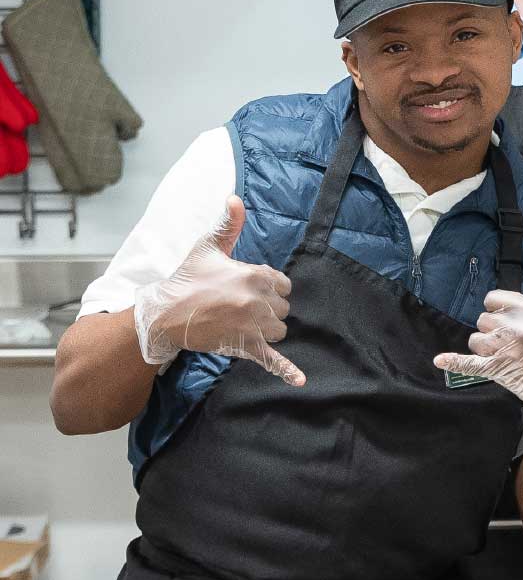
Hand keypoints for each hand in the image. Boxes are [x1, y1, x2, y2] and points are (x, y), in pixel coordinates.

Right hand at [133, 196, 305, 386]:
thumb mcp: (207, 248)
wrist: (165, 313)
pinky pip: (272, 360)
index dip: (268, 287)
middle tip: (239, 306)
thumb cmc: (187, 279)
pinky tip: (299, 380)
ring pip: (280, 330)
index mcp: (255, 275)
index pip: (283, 284)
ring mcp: (254, 325)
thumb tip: (235, 198)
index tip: (248, 289)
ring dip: (268, 329)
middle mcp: (259, 300)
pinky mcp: (246, 346)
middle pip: (282, 307)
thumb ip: (227, 225)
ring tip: (244, 324)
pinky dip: (287, 371)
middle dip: (267, 308)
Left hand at [433, 260, 522, 430]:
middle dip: (493, 329)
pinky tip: (441, 360)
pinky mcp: (500, 370)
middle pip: (483, 319)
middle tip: (513, 341)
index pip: (494, 298)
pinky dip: (454, 362)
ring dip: (485, 347)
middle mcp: (517, 326)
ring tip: (506, 355)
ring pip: (476, 339)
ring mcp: (507, 349)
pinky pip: (471, 363)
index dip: (498, 308)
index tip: (511, 319)